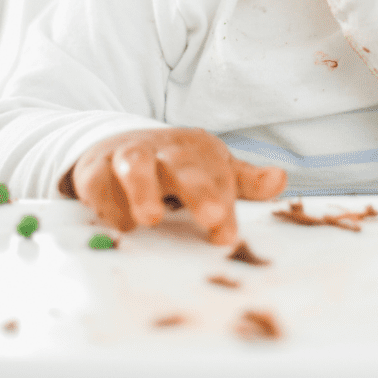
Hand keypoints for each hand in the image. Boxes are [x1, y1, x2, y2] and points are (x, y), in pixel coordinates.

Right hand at [65, 127, 286, 243]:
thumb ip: (246, 181)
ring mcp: (129, 157)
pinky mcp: (97, 169)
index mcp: (198, 152)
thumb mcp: (215, 169)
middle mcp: (164, 152)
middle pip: (182, 166)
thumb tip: (280, 179)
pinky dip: (107, 200)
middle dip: (197, 190)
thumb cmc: (177, 166)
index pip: (215, 176)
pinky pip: (99, 181)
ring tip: (149, 219)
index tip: (227, 236)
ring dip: (143, 188)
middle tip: (211, 216)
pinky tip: (120, 224)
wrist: (119, 141)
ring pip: (136, 165)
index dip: (223, 202)